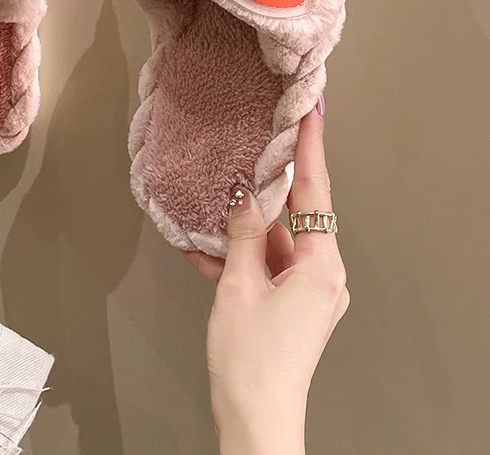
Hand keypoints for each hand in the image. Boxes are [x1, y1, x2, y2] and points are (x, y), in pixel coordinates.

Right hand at [185, 106, 348, 454]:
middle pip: (297, 214)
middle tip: (261, 143)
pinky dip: (242, 256)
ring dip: (246, 226)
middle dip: (273, 183)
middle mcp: (322, 275)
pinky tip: (209, 247)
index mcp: (321, 267)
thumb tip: (242, 193)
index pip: (315, 192)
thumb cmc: (251, 359)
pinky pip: (267, 265)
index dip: (309, 148)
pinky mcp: (290, 304)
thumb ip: (243, 233)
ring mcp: (307, 291)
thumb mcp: (239, 286)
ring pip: (276, 240)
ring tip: (218, 202)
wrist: (256, 417)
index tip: (309, 112)